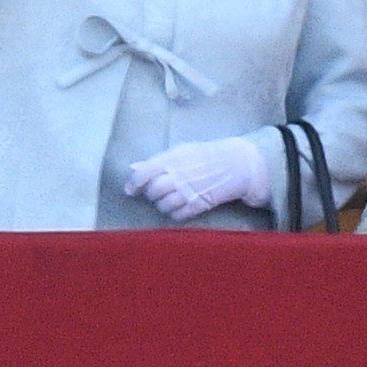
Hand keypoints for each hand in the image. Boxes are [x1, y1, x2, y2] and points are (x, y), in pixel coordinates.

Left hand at [126, 134, 273, 220]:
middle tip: (155, 193)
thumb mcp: (183, 151)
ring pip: (163, 206)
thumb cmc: (207, 155)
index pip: (144, 174)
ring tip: (168, 199)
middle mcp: (178, 176)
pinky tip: (179, 207)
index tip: (131, 189)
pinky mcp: (198, 205)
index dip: (134, 183)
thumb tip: (138, 169)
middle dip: (151, 194)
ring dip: (162, 205)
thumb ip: (161, 160)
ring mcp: (188, 192)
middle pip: (153, 192)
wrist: (236, 164)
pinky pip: (177, 215)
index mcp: (173, 159)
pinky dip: (174, 213)